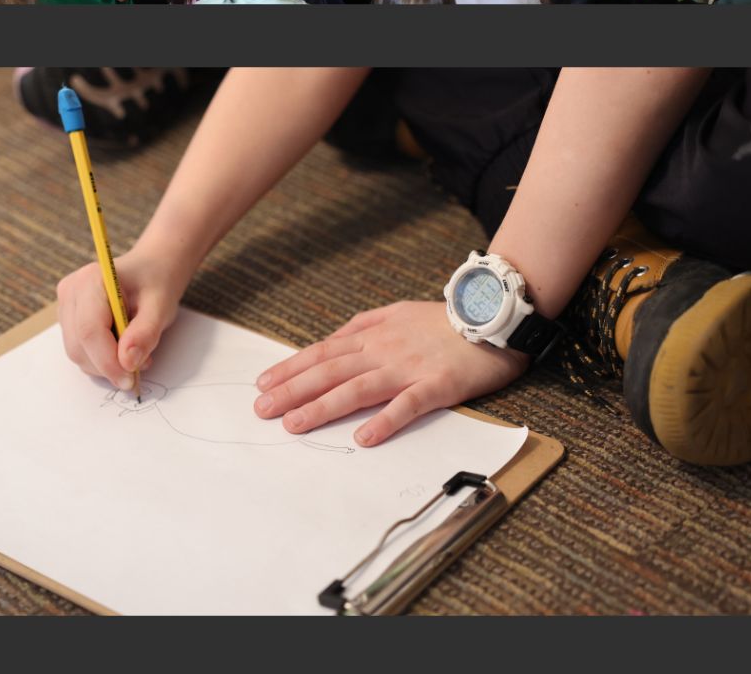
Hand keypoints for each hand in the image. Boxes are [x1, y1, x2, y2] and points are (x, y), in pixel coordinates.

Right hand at [57, 243, 186, 389]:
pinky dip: (100, 359)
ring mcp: (65, 305)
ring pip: (76, 352)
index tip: (130, 379)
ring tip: (135, 352)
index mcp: (91, 279)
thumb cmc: (155, 283)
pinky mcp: (67, 319)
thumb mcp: (160, 307)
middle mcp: (71, 291)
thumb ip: (145, 333)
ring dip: (105, 365)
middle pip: (79, 345)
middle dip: (108, 365)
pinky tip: (121, 348)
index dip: (108, 361)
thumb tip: (128, 363)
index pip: (89, 330)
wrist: (151, 270)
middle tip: (140, 365)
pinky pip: (79, 351)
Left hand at [253, 300, 526, 447]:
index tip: (263, 383)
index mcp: (374, 333)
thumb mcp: (396, 311)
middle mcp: (383, 349)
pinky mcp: (436, 385)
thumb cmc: (442, 319)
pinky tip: (363, 438)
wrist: (489, 316)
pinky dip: (384, 421)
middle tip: (261, 408)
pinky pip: (407, 405)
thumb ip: (364, 325)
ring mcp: (408, 367)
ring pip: (357, 388)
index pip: (323, 352)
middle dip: (292, 390)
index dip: (291, 368)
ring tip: (295, 424)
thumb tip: (333, 339)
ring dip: (323, 407)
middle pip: (331, 370)